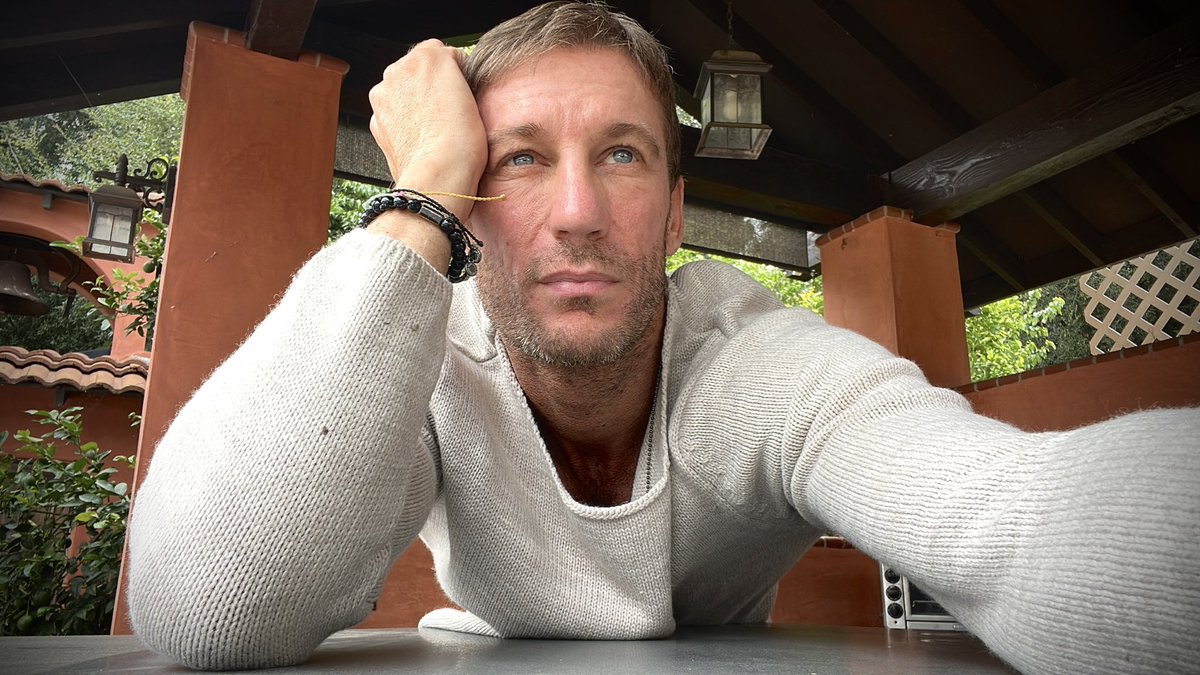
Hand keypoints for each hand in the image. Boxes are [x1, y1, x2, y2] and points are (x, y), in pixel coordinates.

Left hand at [368, 39, 487, 222]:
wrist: (438, 177)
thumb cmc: (462, 141)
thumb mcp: (473, 95)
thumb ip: (456, 75)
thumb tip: (450, 81)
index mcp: (427, 57)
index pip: (445, 53)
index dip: (458, 73)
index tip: (464, 91)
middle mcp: (398, 70)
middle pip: (419, 69)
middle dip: (432, 85)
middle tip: (450, 110)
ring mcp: (383, 96)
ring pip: (403, 90)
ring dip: (416, 101)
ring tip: (435, 126)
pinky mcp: (377, 121)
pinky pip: (394, 113)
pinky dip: (404, 121)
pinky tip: (421, 136)